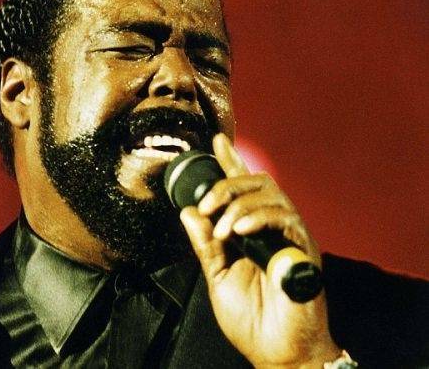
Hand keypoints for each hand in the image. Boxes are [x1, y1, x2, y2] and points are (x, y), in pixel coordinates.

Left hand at [180, 133, 339, 367]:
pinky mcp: (303, 246)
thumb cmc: (252, 317)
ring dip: (239, 204)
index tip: (217, 143)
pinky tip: (240, 230)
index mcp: (252, 231)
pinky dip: (258, 217)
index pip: (242, 189)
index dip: (231, 163)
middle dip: (226, 184)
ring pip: (270, 193)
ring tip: (223, 227)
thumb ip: (205, 244)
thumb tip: (188, 213)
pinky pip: (284, 216)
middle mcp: (273, 227)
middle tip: (206, 204)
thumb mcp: (218, 276)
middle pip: (256, 182)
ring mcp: (290, 234)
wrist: (277, 351)